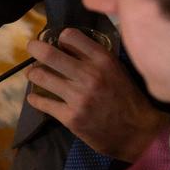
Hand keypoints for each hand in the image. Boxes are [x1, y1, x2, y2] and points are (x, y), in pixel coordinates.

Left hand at [26, 28, 169, 161]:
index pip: (70, 36)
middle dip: (35, 48)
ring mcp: (78, 97)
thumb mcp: (117, 70)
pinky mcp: (70, 117)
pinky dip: (35, 99)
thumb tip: (67, 45)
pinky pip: (42, 103)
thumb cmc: (128, 99)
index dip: (60, 37)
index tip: (57, 42)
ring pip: (41, 76)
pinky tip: (34, 97)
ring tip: (33, 73)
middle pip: (49, 53)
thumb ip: (95, 57)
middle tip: (32, 47)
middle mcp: (89, 75)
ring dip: (33, 73)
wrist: (137, 133)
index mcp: (103, 60)